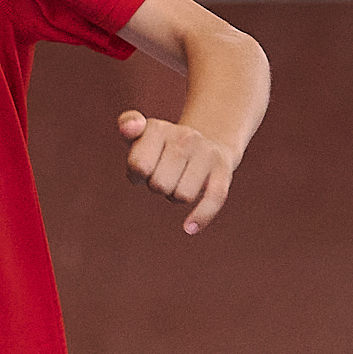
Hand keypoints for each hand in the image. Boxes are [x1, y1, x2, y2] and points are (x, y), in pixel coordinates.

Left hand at [120, 111, 237, 234]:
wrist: (209, 140)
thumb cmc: (162, 146)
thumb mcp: (141, 134)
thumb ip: (128, 125)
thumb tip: (129, 129)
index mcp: (159, 128)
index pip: (139, 167)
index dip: (137, 176)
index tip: (143, 168)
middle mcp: (185, 136)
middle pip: (159, 185)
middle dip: (157, 186)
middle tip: (164, 174)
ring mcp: (206, 152)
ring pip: (182, 196)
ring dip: (175, 196)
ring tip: (179, 180)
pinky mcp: (224, 170)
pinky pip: (214, 199)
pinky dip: (200, 216)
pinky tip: (189, 228)